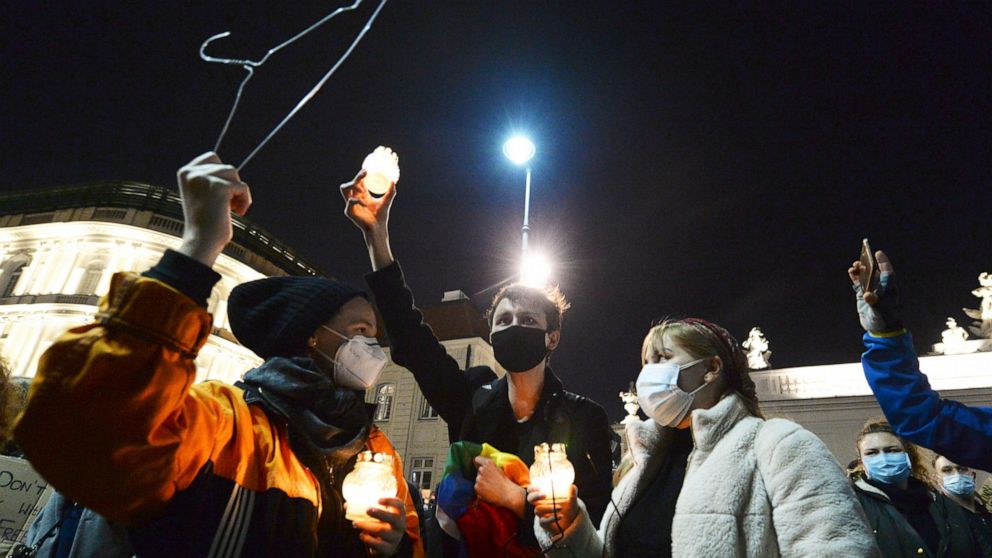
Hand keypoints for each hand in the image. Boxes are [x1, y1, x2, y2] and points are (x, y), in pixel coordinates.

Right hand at [176, 152, 250, 266]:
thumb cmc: (205, 222)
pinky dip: (245, 200)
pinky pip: (242, 187)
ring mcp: (204, 178)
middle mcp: (191, 172)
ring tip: (233, 208)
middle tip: (228, 204)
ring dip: (238, 192)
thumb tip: (230, 169)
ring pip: (234, 173)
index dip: (222, 174)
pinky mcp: (218, 187)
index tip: (223, 194)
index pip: (212, 157)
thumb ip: (211, 179)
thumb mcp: (204, 195)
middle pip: (226, 166)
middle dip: (232, 185)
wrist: (201, 242)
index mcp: (185, 172)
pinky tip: (239, 212)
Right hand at [341, 169, 394, 234]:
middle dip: (356, 177)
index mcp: (362, 194)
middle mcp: (355, 197)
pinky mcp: (349, 211)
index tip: (367, 170)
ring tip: (362, 189)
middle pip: (350, 183)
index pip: (358, 181)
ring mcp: (350, 204)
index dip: (360, 174)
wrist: (378, 228)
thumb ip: (391, 192)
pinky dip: (356, 201)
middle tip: (364, 175)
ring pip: (344, 189)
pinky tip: (364, 204)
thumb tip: (393, 181)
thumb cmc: (381, 216)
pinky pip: (349, 202)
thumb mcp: (386, 201)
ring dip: (352, 186)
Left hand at [352, 497, 406, 556]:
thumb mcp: (378, 517)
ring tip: (355, 523)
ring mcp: (395, 538)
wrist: (387, 546)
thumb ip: (365, 509)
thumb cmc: (381, 525)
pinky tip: (361, 535)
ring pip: (381, 531)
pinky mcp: (388, 548)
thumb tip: (347, 505)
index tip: (378, 499)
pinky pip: (377, 544)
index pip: (399, 505)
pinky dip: (367, 538)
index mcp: (398, 514)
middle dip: (380, 513)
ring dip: (366, 525)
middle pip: (393, 518)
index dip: (390, 501)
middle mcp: (400, 525)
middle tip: (367, 510)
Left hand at [473, 456, 525, 517]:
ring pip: (478, 480)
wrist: (508, 494)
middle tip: (491, 481)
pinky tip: (489, 493)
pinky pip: (477, 488)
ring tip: (491, 488)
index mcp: (489, 463)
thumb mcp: (499, 470)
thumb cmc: (506, 483)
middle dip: (483, 475)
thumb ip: (490, 467)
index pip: (477, 459)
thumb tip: (481, 467)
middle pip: (479, 471)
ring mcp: (478, 478)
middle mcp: (482, 469)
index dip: (479, 463)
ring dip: (482, 483)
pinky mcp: (477, 487)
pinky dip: (481, 491)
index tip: (480, 466)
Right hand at [527, 484, 578, 537]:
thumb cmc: (568, 508)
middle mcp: (539, 504)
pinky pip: (543, 521)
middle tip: (545, 495)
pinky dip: (552, 518)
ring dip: (548, 507)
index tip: (540, 486)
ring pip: (537, 510)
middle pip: (530, 499)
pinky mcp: (544, 523)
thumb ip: (572, 493)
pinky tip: (560, 516)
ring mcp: (540, 514)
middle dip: (535, 496)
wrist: (570, 522)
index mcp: (543, 496)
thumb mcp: (571, 500)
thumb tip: (572, 486)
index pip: (531, 490)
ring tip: (560, 507)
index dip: (532, 488)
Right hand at [848, 250, 902, 332]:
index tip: (878, 253)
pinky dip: (855, 277)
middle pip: (874, 271)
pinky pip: (859, 283)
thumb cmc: (886, 318)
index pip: (887, 271)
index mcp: (888, 287)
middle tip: (860, 261)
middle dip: (867, 264)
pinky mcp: (863, 295)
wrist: (881, 329)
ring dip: (860, 270)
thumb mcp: (881, 310)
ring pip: (865, 276)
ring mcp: (871, 290)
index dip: (883, 261)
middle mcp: (880, 286)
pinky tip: (851, 273)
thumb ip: (875, 302)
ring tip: (853, 267)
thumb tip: (868, 295)